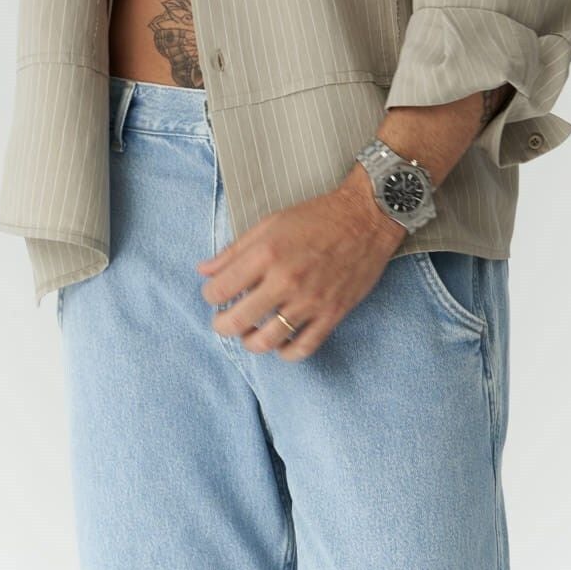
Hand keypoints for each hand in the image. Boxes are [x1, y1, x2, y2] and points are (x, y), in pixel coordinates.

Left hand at [196, 170, 406, 360]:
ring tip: (250, 333)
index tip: (215, 293)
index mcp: (266, 253)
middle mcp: (285, 280)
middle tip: (223, 321)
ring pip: (266, 342)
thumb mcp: (269, 223)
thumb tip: (204, 271)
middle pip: (236, 322)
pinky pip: (302, 349)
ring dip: (250, 341)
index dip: (210, 295)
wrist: (366, 219)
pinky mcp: (332, 314)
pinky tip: (281, 342)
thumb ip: (234, 250)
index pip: (219, 290)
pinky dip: (286, 352)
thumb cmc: (316, 217)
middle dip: (222, 325)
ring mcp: (309, 301)